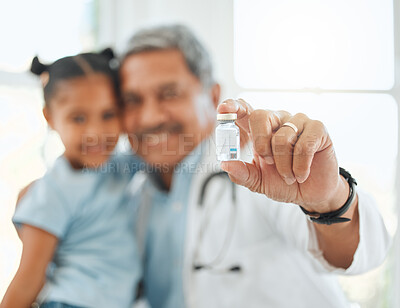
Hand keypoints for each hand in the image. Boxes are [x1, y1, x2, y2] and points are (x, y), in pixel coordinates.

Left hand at [218, 98, 348, 212]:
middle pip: (260, 116)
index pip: (245, 110)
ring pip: (282, 137)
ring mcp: (298, 122)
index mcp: (260, 129)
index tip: (223, 109)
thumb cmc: (283, 182)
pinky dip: (300, 166)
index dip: (233, 106)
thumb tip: (225, 164)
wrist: (310, 194)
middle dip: (261, 145)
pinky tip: (301, 174)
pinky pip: (304, 145)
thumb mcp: (258, 181)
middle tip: (269, 163)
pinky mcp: (318, 129)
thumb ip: (241, 173)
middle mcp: (278, 120)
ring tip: (289, 176)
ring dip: (283, 165)